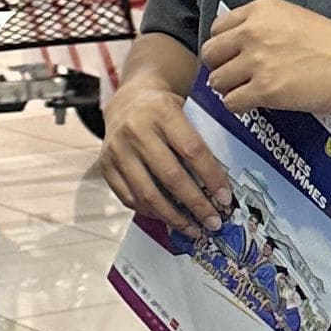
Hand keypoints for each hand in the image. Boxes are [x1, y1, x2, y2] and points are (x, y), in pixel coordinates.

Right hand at [96, 67, 231, 237]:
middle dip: (196, 204)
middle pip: (170, 176)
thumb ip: (201, 139)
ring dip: (174, 217)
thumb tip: (222, 184)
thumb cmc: (164, 111)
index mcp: (163, 112)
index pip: (192, 150)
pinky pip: (129, 198)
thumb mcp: (185, 110)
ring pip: (147, 193)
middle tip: (213, 222)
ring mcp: (117, 150)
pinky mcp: (105, 166)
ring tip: (193, 229)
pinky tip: (168, 219)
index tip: (225, 199)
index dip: (211, 177)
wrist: (127, 101)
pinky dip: (151, 213)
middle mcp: (136, 130)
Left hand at [199, 0, 330, 121]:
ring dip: (229, 89)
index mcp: (260, 11)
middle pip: (211, 54)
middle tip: (235, 77)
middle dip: (220, 67)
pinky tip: (253, 103)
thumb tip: (237, 44)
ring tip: (247, 91)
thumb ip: (261, 25)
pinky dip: (239, 106)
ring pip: (217, 81)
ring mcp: (258, 61)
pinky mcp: (265, 89)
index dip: (223, 46)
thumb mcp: (292, 17)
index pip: (217, 28)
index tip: (231, 56)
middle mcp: (253, 32)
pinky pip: (232, 102)